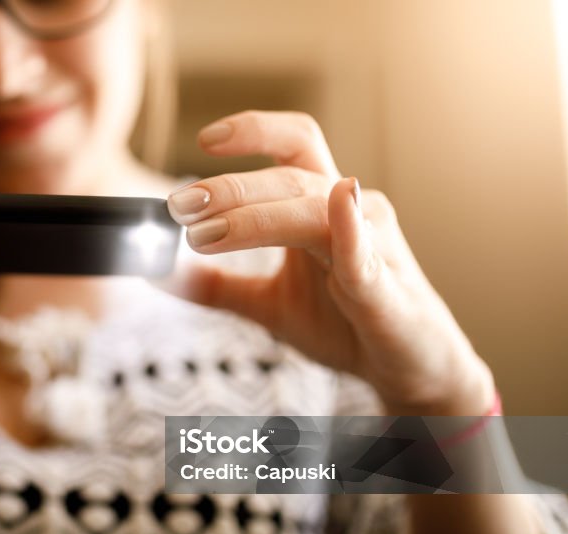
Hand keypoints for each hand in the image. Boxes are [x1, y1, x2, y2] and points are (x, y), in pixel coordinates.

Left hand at [164, 110, 493, 415]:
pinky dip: (350, 228)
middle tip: (177, 205)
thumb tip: (160, 274)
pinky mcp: (387, 289)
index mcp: (321, 210)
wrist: (407, 370)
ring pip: (315, 208)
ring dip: (255, 215)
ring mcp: (374, 246)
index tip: (204, 138)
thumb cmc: (347, 325)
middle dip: (230, 186)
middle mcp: (351, 213)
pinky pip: (366, 254)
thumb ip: (217, 288)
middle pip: (290, 176)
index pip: (291, 146)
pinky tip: (340, 203)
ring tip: (202, 234)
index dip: (253, 129)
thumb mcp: (268, 306)